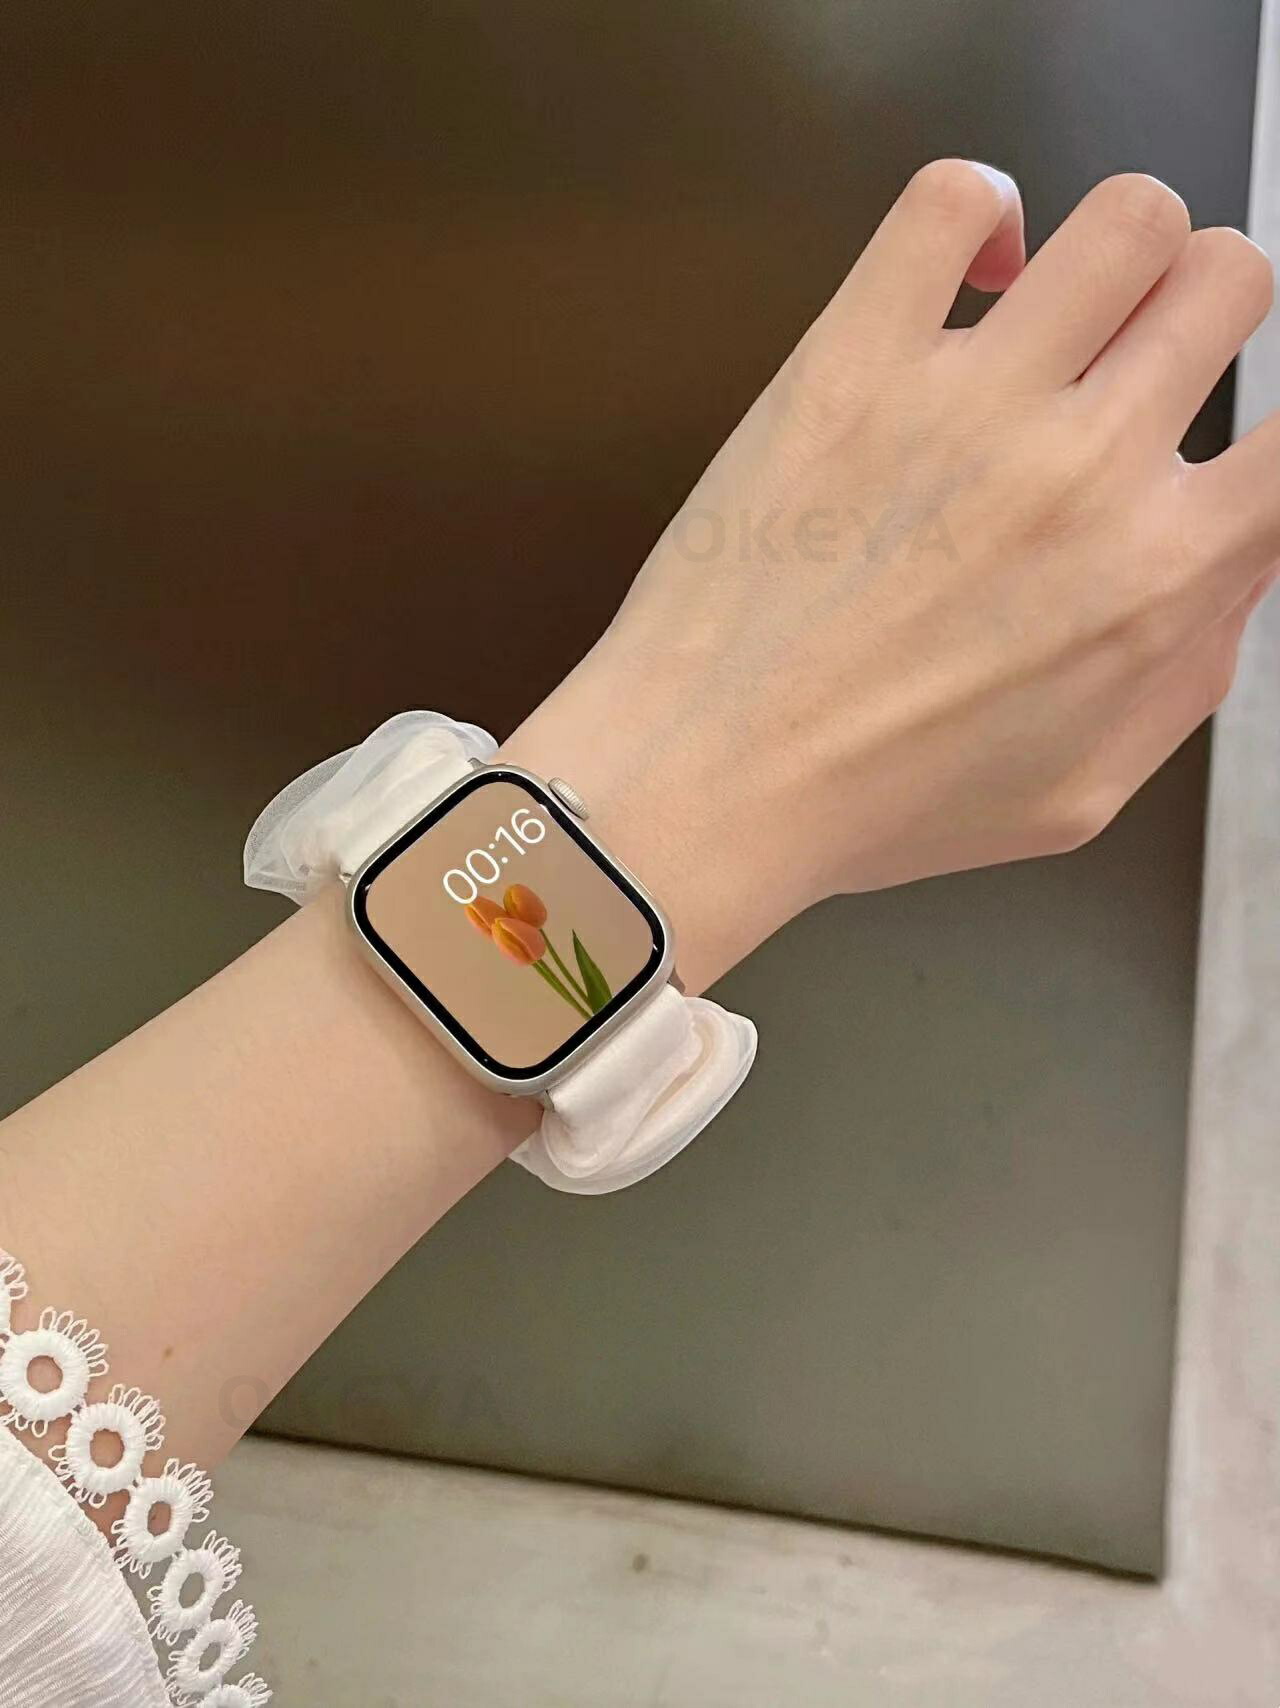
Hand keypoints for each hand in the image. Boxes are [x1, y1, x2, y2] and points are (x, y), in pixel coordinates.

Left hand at [504, 160, 1277, 989]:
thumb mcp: (1076, 791)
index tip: (1238, 438)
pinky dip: (979, 207)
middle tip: (1142, 360)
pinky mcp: (854, 356)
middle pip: (1229, 282)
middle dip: (1204, 313)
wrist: (709, 780)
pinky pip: (949, 201)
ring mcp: (967, 397)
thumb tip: (1231, 574)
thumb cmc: (875, 801)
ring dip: (1120, 251)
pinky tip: (972, 269)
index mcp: (1158, 577)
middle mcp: (1085, 467)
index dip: (1277, 429)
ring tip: (1063, 310)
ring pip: (1128, 218)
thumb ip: (1184, 677)